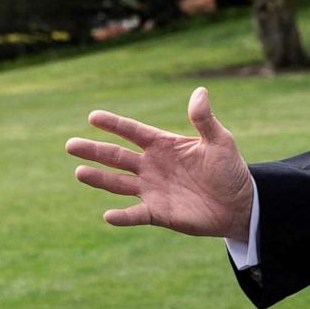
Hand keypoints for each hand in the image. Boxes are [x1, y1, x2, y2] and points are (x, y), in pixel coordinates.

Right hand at [65, 86, 254, 237]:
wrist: (239, 204)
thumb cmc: (229, 169)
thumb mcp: (220, 141)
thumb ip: (204, 119)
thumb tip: (200, 91)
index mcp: (163, 145)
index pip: (133, 131)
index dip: (114, 124)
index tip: (93, 117)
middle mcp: (152, 166)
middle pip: (117, 156)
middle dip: (94, 150)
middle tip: (70, 145)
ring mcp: (152, 189)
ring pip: (118, 184)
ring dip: (99, 179)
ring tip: (79, 172)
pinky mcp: (157, 213)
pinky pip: (135, 214)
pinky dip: (122, 216)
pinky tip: (108, 215)